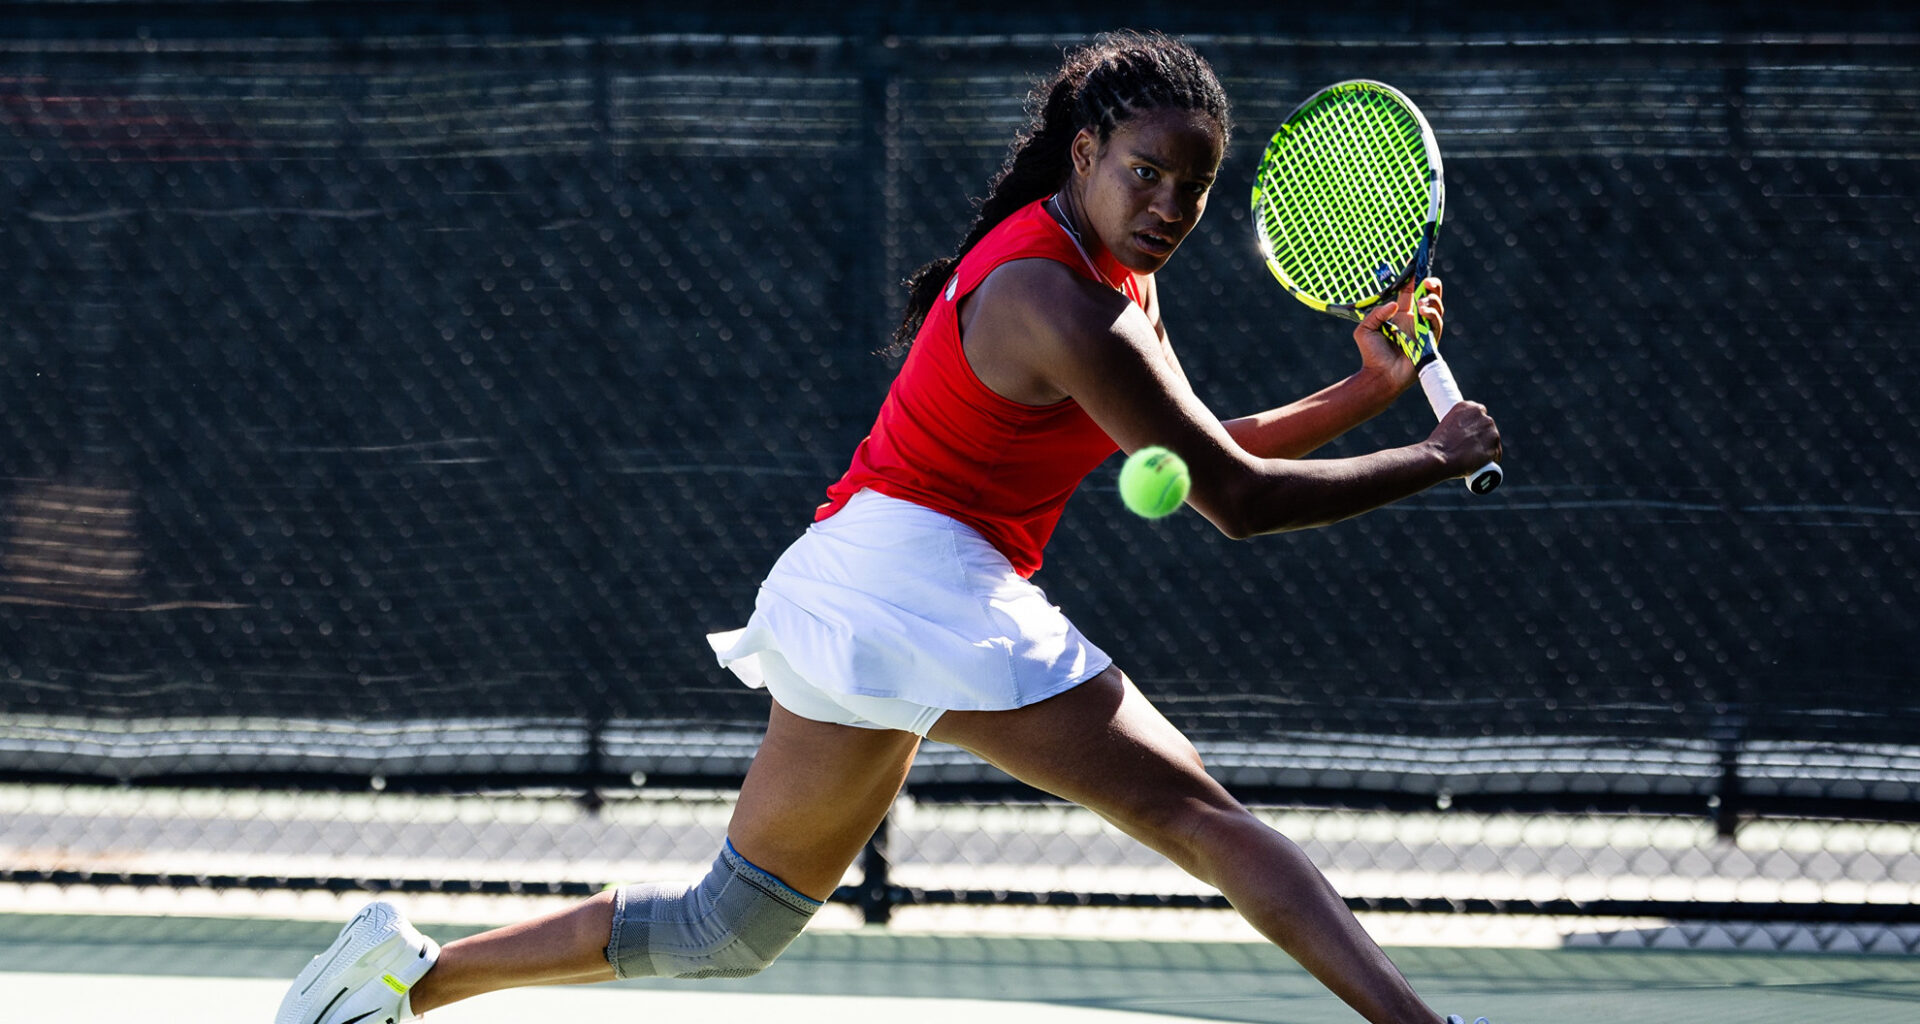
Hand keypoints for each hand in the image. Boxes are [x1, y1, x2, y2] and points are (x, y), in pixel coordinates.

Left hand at [1353, 276, 1444, 394]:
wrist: (1379, 376)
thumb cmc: (1371, 354)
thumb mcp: (1364, 329)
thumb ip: (1376, 314)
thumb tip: (1394, 305)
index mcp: (1401, 315)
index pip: (1410, 292)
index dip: (1414, 279)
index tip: (1415, 264)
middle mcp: (1415, 321)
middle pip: (1430, 297)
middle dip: (1433, 285)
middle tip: (1427, 280)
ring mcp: (1424, 330)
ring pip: (1437, 309)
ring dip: (1432, 301)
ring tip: (1421, 303)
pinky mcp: (1430, 341)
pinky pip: (1436, 325)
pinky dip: (1432, 315)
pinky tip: (1422, 312)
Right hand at [1427, 399, 1501, 478]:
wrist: (1439, 457)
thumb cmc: (1438, 445)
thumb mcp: (1445, 426)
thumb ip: (1457, 425)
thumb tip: (1462, 434)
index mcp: (1468, 406)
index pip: (1479, 412)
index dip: (1475, 424)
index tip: (1471, 432)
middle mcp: (1482, 415)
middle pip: (1488, 425)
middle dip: (1483, 434)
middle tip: (1472, 446)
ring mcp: (1490, 430)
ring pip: (1493, 439)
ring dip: (1488, 446)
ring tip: (1476, 456)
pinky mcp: (1494, 446)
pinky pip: (1497, 452)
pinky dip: (1492, 457)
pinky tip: (1485, 462)